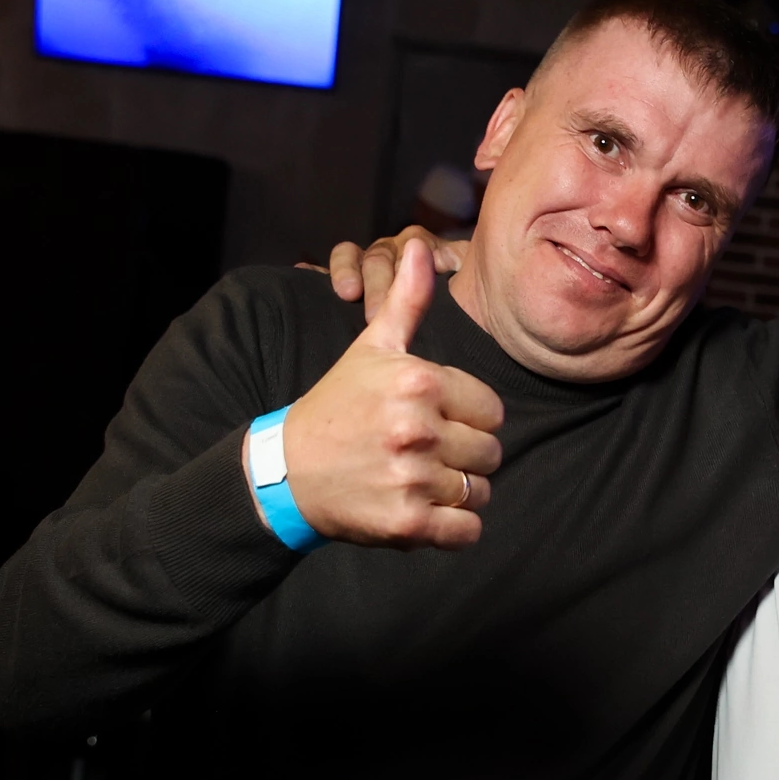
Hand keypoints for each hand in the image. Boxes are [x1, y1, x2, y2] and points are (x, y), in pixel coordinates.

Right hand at [279, 242, 503, 548]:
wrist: (285, 473)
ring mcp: (411, 477)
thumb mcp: (370, 350)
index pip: (492, 410)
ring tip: (420, 481)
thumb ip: (407, 303)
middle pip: (491, 452)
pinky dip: (454, 529)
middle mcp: (417, 427)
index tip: (435, 420)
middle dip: (466, 456)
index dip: (469, 418)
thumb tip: (421, 246)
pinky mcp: (407, 524)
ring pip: (479, 492)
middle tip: (425, 454)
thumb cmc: (337, 406)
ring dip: (459, 493)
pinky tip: (423, 511)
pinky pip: (468, 532)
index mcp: (419, 381)